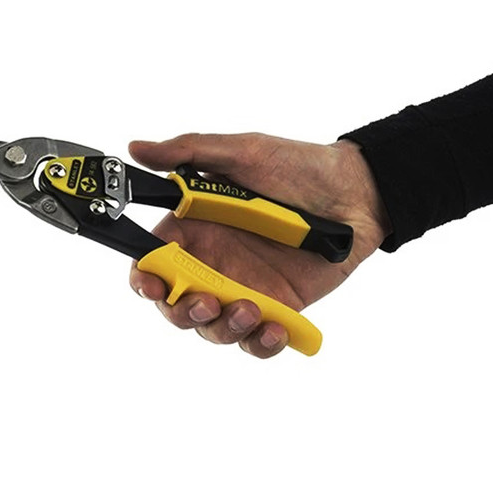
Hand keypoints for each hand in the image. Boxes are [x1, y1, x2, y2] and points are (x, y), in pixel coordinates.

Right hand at [128, 133, 391, 357]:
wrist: (355, 191)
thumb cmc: (297, 166)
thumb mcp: (241, 151)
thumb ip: (188, 152)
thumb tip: (136, 148)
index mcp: (195, 228)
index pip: (154, 263)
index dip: (144, 280)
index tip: (151, 286)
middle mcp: (214, 262)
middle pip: (176, 306)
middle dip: (182, 313)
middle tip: (207, 302)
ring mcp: (245, 288)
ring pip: (213, 328)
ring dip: (223, 329)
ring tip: (251, 311)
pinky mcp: (278, 307)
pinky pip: (257, 339)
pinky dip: (260, 344)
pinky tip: (274, 329)